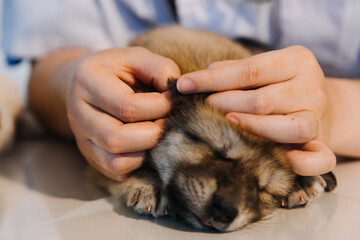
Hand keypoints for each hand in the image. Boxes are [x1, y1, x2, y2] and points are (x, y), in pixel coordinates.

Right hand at [66, 47, 179, 180]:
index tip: (175, 101)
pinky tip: (149, 144)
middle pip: (116, 139)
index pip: (126, 106)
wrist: (87, 84)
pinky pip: (117, 171)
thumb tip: (180, 93)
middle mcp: (79, 114)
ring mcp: (82, 140)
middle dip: (154, 134)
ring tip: (160, 133)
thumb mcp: (138, 57)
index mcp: (87, 81)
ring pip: (116, 162)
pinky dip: (140, 162)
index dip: (159, 107)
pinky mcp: (92, 157)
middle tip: (171, 121)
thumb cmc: (118, 70)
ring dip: (148, 151)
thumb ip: (160, 69)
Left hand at [177, 45, 335, 175]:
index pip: (249, 70)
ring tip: (226, 125)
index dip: (212, 80)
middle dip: (224, 106)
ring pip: (288, 128)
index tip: (184, 85)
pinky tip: (280, 160)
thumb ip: (235, 70)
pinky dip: (300, 163)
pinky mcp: (324, 143)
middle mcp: (311, 87)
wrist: (322, 102)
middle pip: (262, 101)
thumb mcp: (263, 68)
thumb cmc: (279, 84)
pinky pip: (319, 158)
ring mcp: (318, 117)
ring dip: (252, 129)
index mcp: (296, 60)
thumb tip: (202, 77)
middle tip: (201, 111)